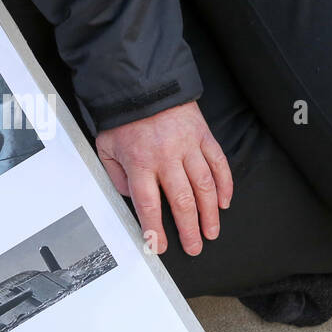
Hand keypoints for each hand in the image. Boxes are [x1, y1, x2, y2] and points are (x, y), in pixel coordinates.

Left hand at [95, 101, 233, 255]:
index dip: (155, 228)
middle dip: (189, 229)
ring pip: (204, 186)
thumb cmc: (125, 118)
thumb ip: (117, 177)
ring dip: (210, 213)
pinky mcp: (203, 136)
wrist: (144, 84)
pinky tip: (224, 202)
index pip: (149, 204)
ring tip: (212, 232)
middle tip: (194, 247)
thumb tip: (133, 198)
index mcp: (140, 162)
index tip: (159, 246)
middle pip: (181, 200)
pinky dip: (224, 184)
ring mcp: (188, 146)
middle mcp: (166, 156)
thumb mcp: (106, 148)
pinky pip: (218, 163)